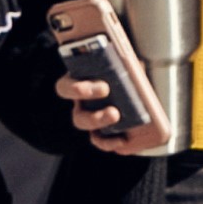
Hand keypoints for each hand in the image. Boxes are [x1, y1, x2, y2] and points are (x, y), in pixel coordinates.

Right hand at [46, 0, 167, 157]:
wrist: (133, 93)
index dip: (77, 86)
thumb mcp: (124, 65)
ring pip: (82, 121)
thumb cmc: (123, 74)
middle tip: (105, 88)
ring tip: (115, 114)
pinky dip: (109, 142)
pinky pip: (99, 140)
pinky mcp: (100, 132)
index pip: (66, 85)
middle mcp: (79, 100)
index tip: (97, 83)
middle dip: (86, 93)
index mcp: (80, 80)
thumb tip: (136, 63)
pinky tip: (123, 140)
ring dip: (97, 119)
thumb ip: (125, 62)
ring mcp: (88, 116)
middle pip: (73, 101)